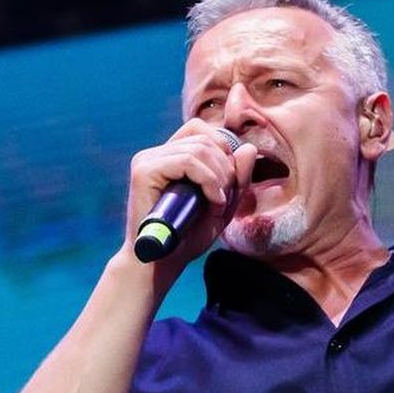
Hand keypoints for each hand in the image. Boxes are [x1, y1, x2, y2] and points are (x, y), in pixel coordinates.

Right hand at [122, 120, 256, 271]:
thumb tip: (249, 147)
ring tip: (218, 203)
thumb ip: (238, 179)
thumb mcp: (223, 206)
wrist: (163, 262)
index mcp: (171, 156)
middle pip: (205, 138)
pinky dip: (208, 180)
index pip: (201, 130)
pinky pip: (187, 161)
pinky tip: (212, 200)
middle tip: (225, 198)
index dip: (223, 149)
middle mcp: (157, 153)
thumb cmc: (188, 237)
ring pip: (198, 149)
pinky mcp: (144, 171)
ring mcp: (148, 160)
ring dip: (219, 177)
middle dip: (226, 168)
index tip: (229, 182)